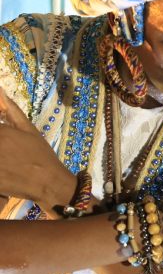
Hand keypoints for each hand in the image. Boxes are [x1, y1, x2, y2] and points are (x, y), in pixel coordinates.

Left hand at [0, 88, 75, 209]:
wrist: (47, 182)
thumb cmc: (40, 154)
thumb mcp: (29, 129)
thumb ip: (12, 110)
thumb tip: (1, 91)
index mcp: (1, 132)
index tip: (4, 130)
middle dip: (0, 139)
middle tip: (6, 145)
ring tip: (6, 153)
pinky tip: (5, 165)